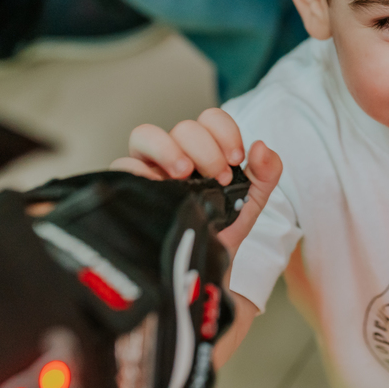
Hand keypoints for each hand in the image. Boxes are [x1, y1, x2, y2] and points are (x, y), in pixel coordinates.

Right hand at [111, 109, 282, 259]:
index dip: (225, 131)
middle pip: (184, 128)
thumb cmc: (222, 229)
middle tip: (218, 179)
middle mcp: (175, 154)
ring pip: (145, 135)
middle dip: (206, 149)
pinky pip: (122, 166)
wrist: (202, 268)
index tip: (236, 159)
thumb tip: (261, 146)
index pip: (210, 119)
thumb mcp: (251, 201)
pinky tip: (160, 187)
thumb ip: (266, 173)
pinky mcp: (129, 188)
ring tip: (184, 173)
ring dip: (168, 149)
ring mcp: (149, 169)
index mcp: (204, 150)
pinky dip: (138, 170)